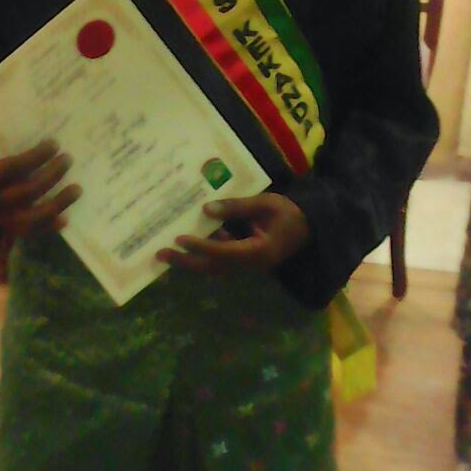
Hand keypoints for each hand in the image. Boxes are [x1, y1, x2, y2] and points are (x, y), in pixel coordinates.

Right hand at [0, 134, 80, 237]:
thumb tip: (23, 117)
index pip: (11, 167)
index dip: (35, 156)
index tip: (53, 143)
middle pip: (27, 191)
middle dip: (52, 174)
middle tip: (68, 159)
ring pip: (33, 216)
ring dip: (58, 203)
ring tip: (77, 188)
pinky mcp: (8, 228)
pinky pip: (31, 231)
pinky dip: (49, 226)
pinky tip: (66, 219)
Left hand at [156, 192, 309, 274]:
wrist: (310, 225)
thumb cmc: (290, 212)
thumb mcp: (265, 204)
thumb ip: (236, 207)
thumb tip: (206, 210)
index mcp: (258, 252)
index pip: (223, 252)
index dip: (201, 246)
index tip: (180, 239)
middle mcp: (250, 264)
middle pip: (212, 267)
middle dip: (186, 261)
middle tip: (160, 255)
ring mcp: (247, 264)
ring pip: (214, 266)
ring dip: (191, 259)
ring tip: (166, 252)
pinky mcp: (245, 258)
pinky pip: (220, 259)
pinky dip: (204, 252)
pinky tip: (190, 240)